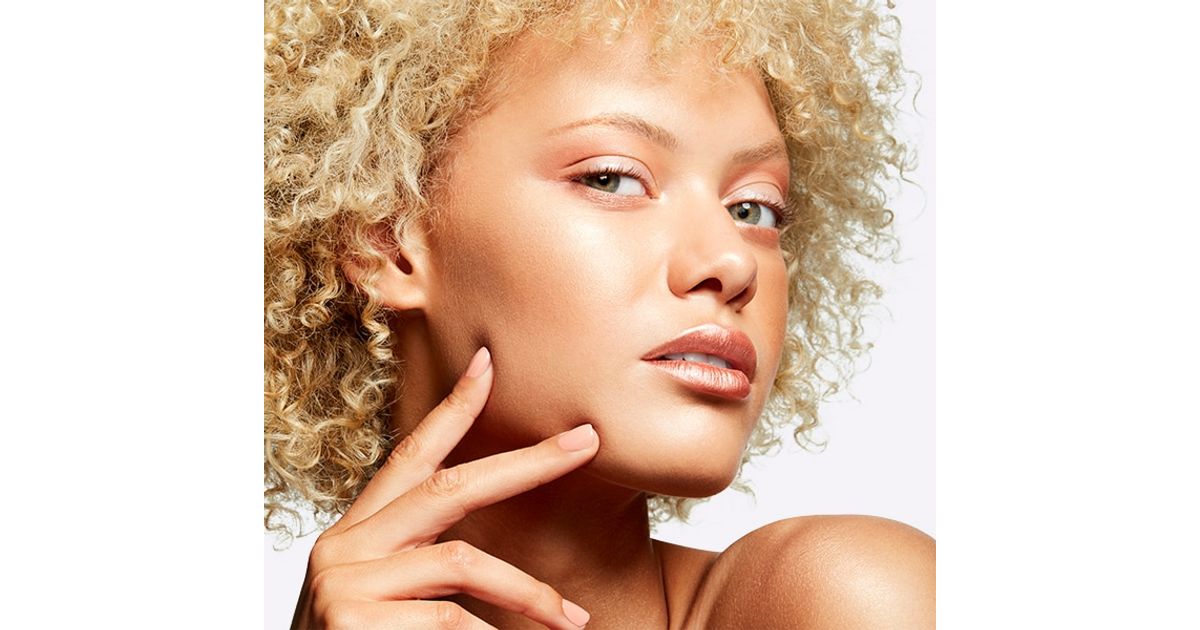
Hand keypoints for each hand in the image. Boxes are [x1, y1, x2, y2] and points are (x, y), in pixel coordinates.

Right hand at [290, 347, 598, 628]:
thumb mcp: (383, 600)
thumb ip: (423, 568)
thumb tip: (488, 564)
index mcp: (357, 533)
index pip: (410, 456)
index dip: (452, 409)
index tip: (488, 363)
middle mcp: (344, 546)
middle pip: (450, 486)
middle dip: (527, 462)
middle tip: (586, 442)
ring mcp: (344, 581)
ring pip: (462, 561)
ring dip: (529, 593)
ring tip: (573, 621)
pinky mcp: (350, 619)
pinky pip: (450, 619)